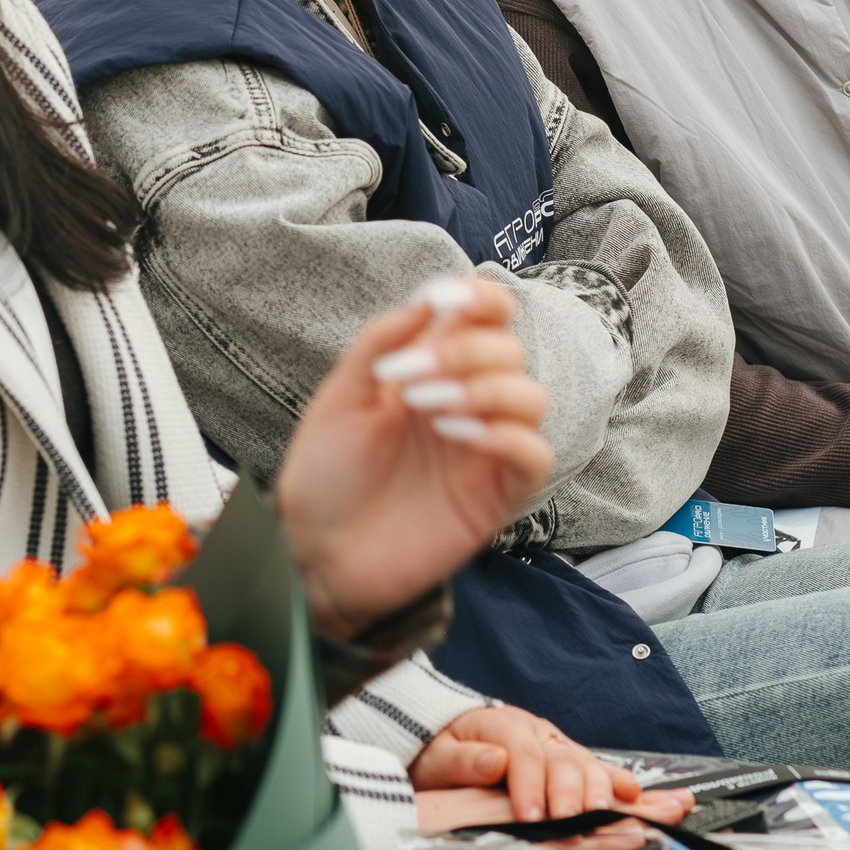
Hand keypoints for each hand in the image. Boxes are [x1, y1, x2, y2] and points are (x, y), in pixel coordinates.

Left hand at [278, 279, 552, 641]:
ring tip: (431, 411)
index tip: (445, 299)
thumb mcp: (339, 397)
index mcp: (432, 368)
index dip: (479, 297)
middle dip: (465, 353)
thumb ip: (380, 342)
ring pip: (532, 396)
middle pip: (508, 350)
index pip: (485, 316)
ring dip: (487, 390)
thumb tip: (426, 300)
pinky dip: (508, 437)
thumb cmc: (325, 475)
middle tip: (412, 382)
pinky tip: (460, 437)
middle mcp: (467, 401)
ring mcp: (484, 449)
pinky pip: (534, 455)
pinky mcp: (496, 495)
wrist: (314, 552)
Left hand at [409, 705, 688, 824]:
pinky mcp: (570, 762)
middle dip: (568, 791)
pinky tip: (637, 795)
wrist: (450, 740)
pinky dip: (619, 783)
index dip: (529, 784)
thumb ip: (463, 759)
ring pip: (586, 764)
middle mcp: (538, 732)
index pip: (522, 753)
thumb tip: (494, 759)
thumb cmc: (442, 751)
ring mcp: (557, 746)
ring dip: (600, 789)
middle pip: (561, 758)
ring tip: (609, 812)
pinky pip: (598, 772)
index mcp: (504, 724)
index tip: (530, 816)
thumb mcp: (439, 754)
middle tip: (571, 820)